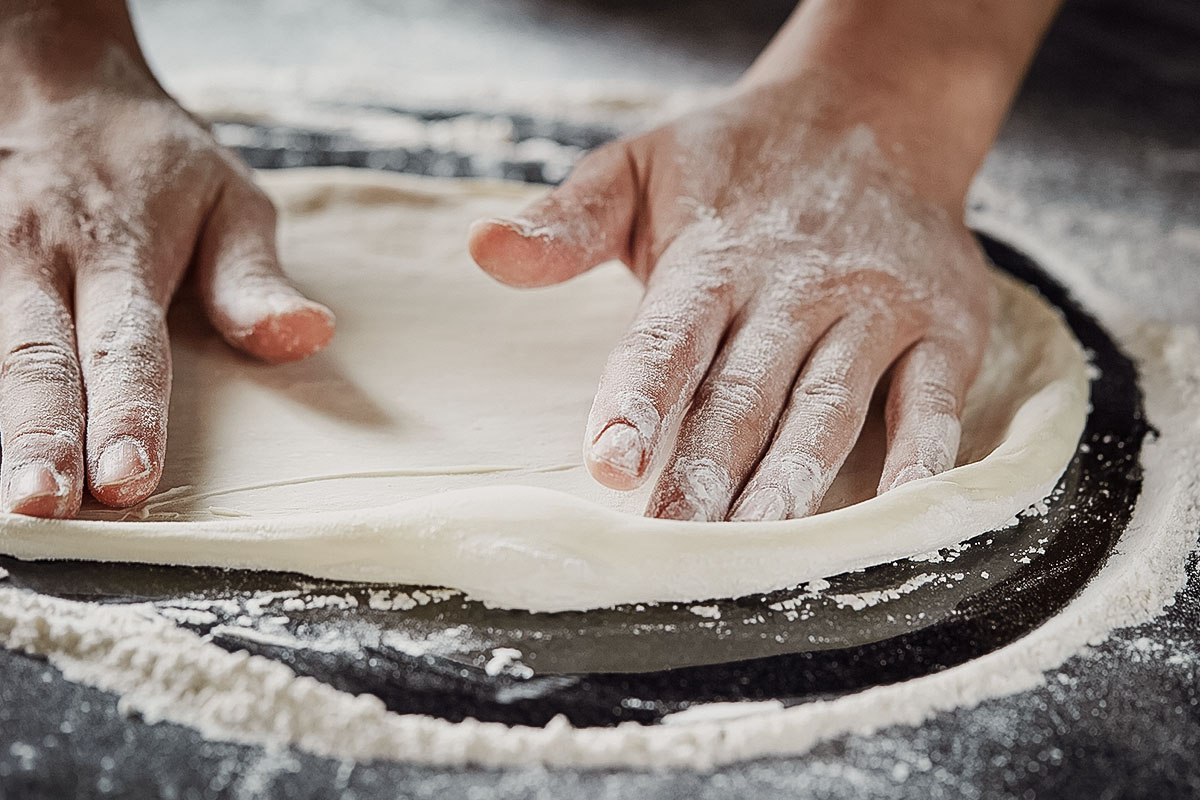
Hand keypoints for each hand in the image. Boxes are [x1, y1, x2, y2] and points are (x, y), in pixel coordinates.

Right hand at [0, 8, 333, 517]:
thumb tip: (306, 337)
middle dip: (40, 437)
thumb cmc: (154, 157)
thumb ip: (254, 277)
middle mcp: (39, 259)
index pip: (125, 344)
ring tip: (12, 502)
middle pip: (36, 360)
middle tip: (44, 507)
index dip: (127, 413)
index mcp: (117, 248)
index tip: (129, 480)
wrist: (51, 77)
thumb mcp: (228, 197)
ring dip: (0, 426)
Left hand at [469, 77, 991, 520]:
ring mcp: (876, 309)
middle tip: (674, 544)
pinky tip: (894, 514)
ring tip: (761, 549)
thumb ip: (569, 221)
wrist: (876, 111)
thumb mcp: (642, 170)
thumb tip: (482, 247)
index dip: (640, 400)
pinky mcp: (946, 327)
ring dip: (795, 481)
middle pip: (746, 393)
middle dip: (707, 472)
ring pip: (830, 406)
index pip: (670, 338)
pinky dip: (920, 459)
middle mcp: (796, 287)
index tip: (610, 465)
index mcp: (713, 258)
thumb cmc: (741, 163)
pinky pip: (934, 403)